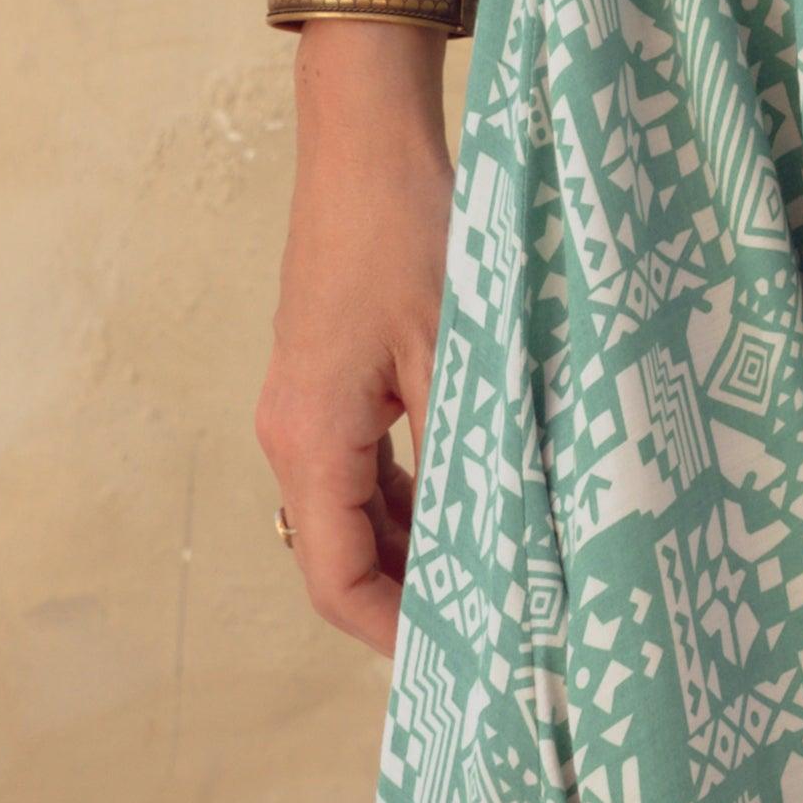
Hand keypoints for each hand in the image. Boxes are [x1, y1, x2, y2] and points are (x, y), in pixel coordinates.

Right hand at [255, 27, 455, 648]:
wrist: (367, 140)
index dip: (392, 631)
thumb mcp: (457, 351)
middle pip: (341, 553)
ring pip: (356, 512)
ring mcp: (308, 407)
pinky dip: (414, 499)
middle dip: (413, 599)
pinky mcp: (331, 380)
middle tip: (499, 628)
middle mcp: (295, 433)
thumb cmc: (408, 232)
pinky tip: (477, 503)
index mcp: (311, 438)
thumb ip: (470, 452)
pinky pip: (365, 468)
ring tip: (499, 576)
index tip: (462, 661)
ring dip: (417, 549)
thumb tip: (508, 544)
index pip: (335, 577)